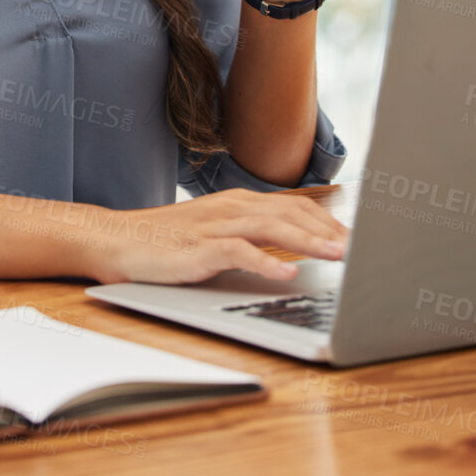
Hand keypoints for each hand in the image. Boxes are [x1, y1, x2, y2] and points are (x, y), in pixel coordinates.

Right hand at [79, 188, 348, 284]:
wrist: (115, 238)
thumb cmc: (165, 241)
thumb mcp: (213, 231)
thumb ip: (249, 235)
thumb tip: (292, 249)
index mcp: (237, 202)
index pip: (293, 206)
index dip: (327, 221)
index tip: (355, 239)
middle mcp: (230, 207)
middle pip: (291, 213)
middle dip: (329, 231)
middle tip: (361, 250)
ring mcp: (213, 226)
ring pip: (271, 227)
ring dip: (309, 242)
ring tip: (338, 257)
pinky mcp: (197, 248)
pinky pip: (238, 251)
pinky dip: (266, 263)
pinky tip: (287, 274)